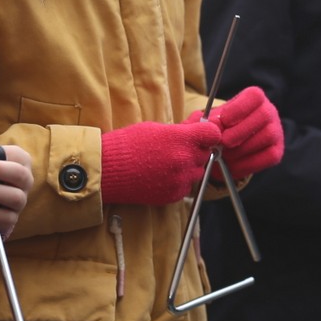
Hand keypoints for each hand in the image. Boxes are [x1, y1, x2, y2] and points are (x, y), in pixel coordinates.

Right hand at [100, 118, 221, 205]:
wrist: (107, 171)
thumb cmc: (127, 144)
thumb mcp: (155, 128)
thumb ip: (181, 129)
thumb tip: (198, 124)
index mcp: (181, 139)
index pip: (214, 134)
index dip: (209, 133)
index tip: (202, 134)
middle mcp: (184, 160)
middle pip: (205, 153)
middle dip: (195, 150)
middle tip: (177, 148)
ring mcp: (180, 180)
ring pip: (197, 172)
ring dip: (188, 166)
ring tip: (165, 162)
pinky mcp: (173, 196)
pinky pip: (185, 187)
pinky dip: (178, 181)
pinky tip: (161, 175)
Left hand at [196, 86, 283, 179]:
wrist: (225, 149)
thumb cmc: (220, 128)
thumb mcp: (211, 121)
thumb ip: (209, 121)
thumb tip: (211, 124)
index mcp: (253, 98)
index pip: (254, 96)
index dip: (239, 108)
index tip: (224, 120)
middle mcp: (269, 112)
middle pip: (264, 115)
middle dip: (240, 131)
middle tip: (223, 142)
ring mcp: (276, 132)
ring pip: (267, 136)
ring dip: (242, 148)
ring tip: (224, 154)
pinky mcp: (277, 152)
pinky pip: (269, 156)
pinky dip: (248, 163)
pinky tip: (232, 165)